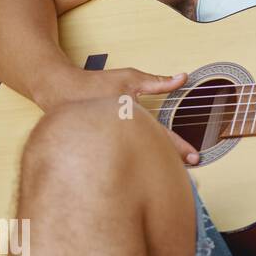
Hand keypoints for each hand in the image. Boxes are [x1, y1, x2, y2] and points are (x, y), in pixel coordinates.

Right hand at [36, 67, 200, 164]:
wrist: (59, 91)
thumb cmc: (95, 84)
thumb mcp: (130, 78)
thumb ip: (157, 81)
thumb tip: (182, 78)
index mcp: (130, 120)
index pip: (161, 136)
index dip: (180, 148)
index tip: (196, 157)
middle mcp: (119, 135)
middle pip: (150, 156)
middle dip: (170, 164)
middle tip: (192, 172)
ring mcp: (109, 145)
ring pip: (135, 161)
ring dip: (152, 169)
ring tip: (171, 178)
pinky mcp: (100, 150)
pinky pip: (122, 160)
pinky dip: (133, 165)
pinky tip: (142, 174)